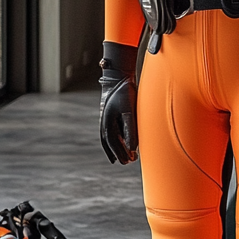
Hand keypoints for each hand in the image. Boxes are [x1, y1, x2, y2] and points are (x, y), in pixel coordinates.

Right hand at [99, 42, 138, 163]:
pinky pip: (112, 131)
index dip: (120, 153)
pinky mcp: (112, 115)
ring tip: (125, 158)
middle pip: (110, 142)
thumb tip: (133, 148)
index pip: (112, 143)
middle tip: (128, 162)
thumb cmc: (125, 93)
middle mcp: (105, 122)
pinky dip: (115, 140)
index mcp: (107, 122)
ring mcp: (107, 118)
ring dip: (117, 148)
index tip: (128, 161)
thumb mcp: (129, 111)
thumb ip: (130, 130)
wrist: (119, 77)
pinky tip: (122, 144)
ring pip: (110, 138)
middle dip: (119, 152)